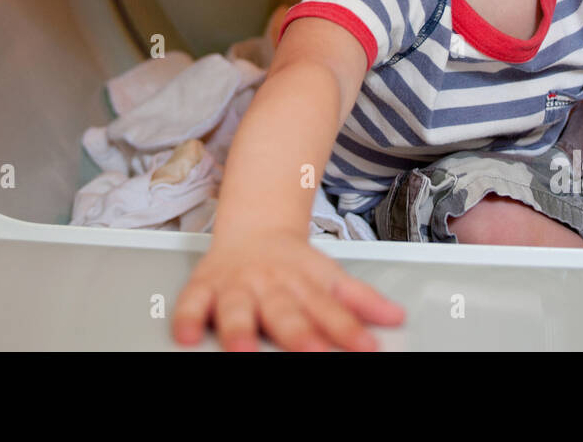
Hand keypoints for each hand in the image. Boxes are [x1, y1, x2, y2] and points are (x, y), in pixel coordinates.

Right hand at [172, 229, 405, 350]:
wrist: (254, 228)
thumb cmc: (293, 263)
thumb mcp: (330, 275)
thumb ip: (360, 299)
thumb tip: (396, 317)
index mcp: (304, 282)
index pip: (329, 309)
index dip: (348, 329)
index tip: (367, 348)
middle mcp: (270, 284)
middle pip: (285, 312)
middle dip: (297, 335)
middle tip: (312, 354)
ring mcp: (237, 286)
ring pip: (236, 308)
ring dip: (240, 329)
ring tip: (242, 350)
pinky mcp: (204, 286)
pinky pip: (191, 301)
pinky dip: (187, 315)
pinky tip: (187, 334)